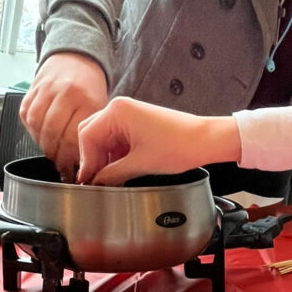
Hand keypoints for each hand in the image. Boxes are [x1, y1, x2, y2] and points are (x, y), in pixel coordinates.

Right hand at [20, 53, 108, 174]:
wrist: (76, 59)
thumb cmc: (90, 89)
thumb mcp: (99, 109)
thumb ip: (90, 132)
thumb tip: (83, 162)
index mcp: (86, 99)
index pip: (72, 137)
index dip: (69, 157)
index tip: (72, 167)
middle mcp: (64, 92)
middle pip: (51, 132)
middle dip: (54, 153)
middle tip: (59, 163)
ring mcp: (46, 88)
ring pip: (36, 124)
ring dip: (41, 143)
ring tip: (50, 152)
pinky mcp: (32, 88)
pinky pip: (26, 115)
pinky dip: (31, 130)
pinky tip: (40, 136)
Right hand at [77, 98, 241, 185]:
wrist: (205, 141)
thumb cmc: (179, 145)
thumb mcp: (140, 164)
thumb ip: (112, 174)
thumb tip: (96, 183)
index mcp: (117, 112)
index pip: (87, 136)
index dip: (86, 162)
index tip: (87, 181)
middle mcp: (120, 109)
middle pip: (92, 135)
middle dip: (93, 159)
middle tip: (95, 181)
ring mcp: (129, 116)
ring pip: (105, 139)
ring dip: (104, 159)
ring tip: (108, 179)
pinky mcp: (138, 124)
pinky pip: (118, 140)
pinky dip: (115, 156)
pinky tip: (118, 171)